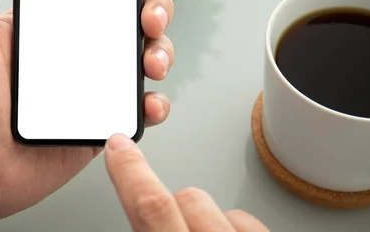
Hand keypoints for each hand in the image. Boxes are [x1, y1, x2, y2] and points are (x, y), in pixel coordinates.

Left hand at [0, 0, 177, 230]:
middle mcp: (73, 48)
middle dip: (154, 7)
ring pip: (142, 55)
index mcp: (46, 21)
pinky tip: (147, 102)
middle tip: (149, 18)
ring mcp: (89, 84)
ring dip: (161, 51)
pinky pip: (136, 105)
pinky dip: (153, 102)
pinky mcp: (98, 119)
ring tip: (151, 62)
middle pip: (130, 15)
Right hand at [105, 134, 268, 231]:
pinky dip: (235, 230)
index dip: (132, 172)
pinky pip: (250, 222)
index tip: (119, 146)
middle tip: (171, 230)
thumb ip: (145, 229)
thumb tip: (132, 213)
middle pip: (190, 197)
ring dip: (208, 222)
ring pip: (223, 208)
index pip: (151, 206)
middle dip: (175, 208)